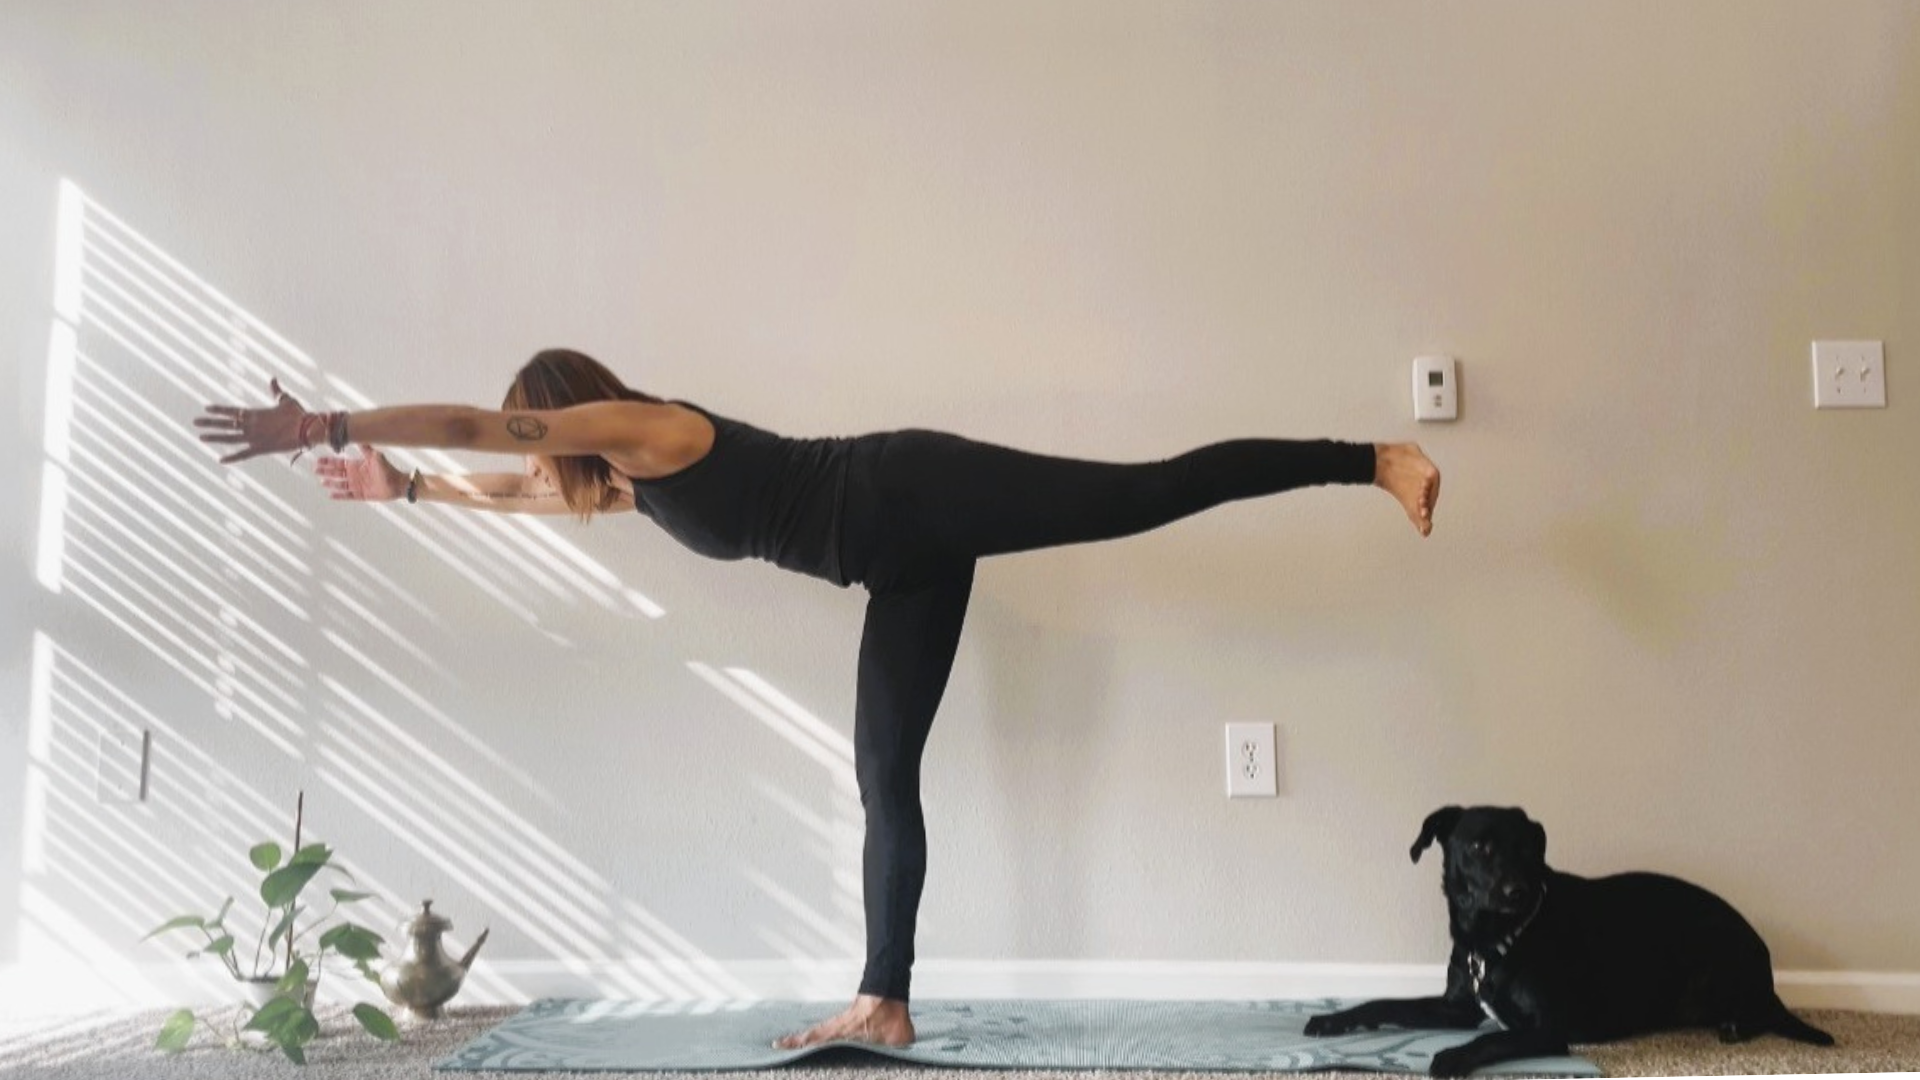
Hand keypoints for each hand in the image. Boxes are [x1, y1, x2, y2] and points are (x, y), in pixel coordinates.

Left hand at [195, 377, 320, 463]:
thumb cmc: (298, 414)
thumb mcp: (286, 400)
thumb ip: (276, 391)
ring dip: (214, 437)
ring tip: (201, 437)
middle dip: (209, 422)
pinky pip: (243, 454)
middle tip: (195, 422)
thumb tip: (273, 378)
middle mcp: (251, 425)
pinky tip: (220, 460)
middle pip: (225, 424)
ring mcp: (254, 437)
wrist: (307, 428)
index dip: (218, 410)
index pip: (231, 411)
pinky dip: (232, 458)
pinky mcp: (261, 449)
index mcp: (255, 413)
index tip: (206, 408)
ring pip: (229, 438)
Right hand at [317, 444, 406, 501]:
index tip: (318, 460)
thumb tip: (361, 438)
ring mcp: (357, 485)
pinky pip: (347, 496)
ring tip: (322, 482)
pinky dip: (339, 496)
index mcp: (357, 465)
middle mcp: (355, 475)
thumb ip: (367, 450)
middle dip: (326, 471)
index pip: (339, 463)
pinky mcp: (361, 495)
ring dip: (331, 483)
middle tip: (315, 469)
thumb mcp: (377, 458)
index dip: (329, 462)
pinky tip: (331, 495)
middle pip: (337, 473)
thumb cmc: (389, 470)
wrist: (398, 484)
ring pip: (340, 484)